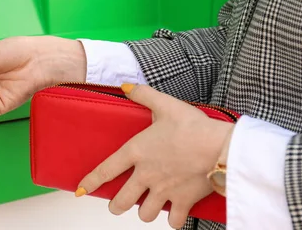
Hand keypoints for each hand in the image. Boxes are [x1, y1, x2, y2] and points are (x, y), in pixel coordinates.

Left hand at [77, 84, 233, 228]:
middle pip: (121, 202)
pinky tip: (174, 213)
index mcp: (137, 152)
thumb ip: (143, 94)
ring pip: (145, 214)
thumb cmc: (193, 126)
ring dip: (145, 212)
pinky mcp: (183, 201)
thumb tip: (126, 86)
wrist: (220, 147)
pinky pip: (173, 221)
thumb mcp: (165, 104)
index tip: (81, 190)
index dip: (91, 182)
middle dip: (117, 205)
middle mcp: (146, 175)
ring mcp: (164, 191)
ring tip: (148, 206)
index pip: (106, 170)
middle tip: (118, 204)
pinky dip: (173, 220)